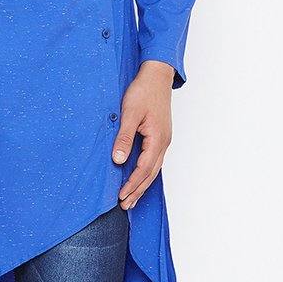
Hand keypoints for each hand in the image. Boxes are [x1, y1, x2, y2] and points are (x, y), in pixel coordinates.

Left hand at [111, 60, 174, 208]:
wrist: (157, 75)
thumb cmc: (143, 91)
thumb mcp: (130, 113)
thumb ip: (124, 137)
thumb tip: (119, 160)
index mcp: (157, 139)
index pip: (143, 169)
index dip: (132, 184)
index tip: (120, 196)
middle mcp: (163, 142)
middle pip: (151, 174)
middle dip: (138, 191)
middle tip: (125, 206)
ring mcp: (163, 140)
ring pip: (153, 168)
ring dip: (142, 184)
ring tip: (131, 198)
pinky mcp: (160, 135)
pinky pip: (153, 160)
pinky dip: (145, 173)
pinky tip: (138, 177)